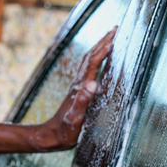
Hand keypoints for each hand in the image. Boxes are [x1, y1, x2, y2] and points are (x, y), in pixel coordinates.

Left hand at [32, 27, 115, 151]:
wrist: (51, 136)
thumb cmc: (65, 130)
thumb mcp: (75, 117)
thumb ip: (83, 100)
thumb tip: (93, 83)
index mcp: (80, 87)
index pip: (93, 63)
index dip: (103, 50)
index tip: (114, 38)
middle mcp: (79, 83)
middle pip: (91, 57)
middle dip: (103, 42)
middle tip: (115, 30)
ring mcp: (78, 86)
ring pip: (89, 61)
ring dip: (100, 47)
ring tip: (110, 38)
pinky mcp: (79, 91)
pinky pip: (89, 69)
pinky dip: (97, 59)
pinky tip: (101, 61)